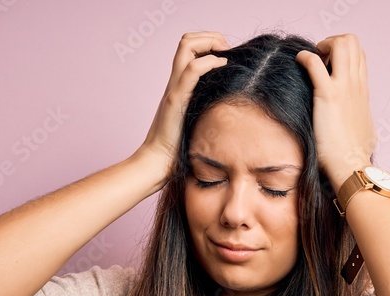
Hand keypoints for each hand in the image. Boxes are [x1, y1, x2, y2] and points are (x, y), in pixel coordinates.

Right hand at [136, 31, 229, 183]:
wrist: (158, 163)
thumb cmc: (179, 149)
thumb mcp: (197, 122)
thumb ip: (207, 109)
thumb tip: (231, 109)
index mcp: (180, 85)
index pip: (189, 48)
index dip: (209, 43)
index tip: (227, 55)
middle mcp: (175, 81)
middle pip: (186, 40)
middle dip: (211, 37)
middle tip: (227, 50)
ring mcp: (175, 88)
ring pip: (186, 46)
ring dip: (210, 42)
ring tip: (225, 55)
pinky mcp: (176, 99)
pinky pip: (191, 70)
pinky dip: (209, 62)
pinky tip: (222, 67)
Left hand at [295, 34, 377, 192]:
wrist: (352, 167)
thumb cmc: (356, 156)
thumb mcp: (366, 131)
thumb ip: (364, 123)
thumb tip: (365, 129)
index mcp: (363, 91)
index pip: (359, 55)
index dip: (342, 52)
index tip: (328, 65)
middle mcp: (357, 84)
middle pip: (352, 42)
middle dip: (332, 42)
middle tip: (318, 59)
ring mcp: (345, 88)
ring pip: (340, 44)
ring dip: (322, 45)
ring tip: (310, 60)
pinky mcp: (328, 96)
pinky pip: (315, 62)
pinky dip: (305, 57)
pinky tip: (298, 64)